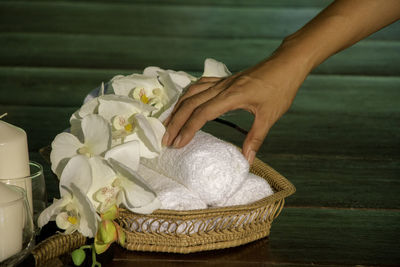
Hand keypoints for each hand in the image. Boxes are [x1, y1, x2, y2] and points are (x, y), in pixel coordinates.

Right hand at [162, 56, 307, 163]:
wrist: (286, 63)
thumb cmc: (281, 88)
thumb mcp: (270, 116)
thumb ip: (256, 138)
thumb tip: (247, 160)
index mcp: (232, 96)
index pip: (202, 114)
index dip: (187, 130)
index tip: (177, 144)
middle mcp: (222, 87)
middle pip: (190, 104)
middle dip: (175, 122)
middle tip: (165, 140)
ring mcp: (221, 81)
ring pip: (191, 93)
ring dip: (177, 108)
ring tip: (168, 123)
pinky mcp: (223, 79)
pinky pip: (198, 85)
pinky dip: (187, 96)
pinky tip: (184, 103)